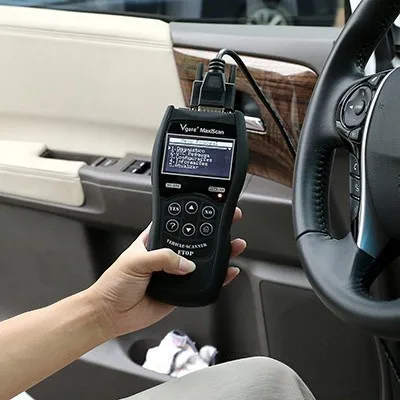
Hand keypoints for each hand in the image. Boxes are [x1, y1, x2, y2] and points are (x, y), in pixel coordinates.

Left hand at [88, 208, 245, 339]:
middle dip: (214, 231)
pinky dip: (218, 277)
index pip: (178, 223)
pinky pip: (204, 282)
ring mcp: (176, 272)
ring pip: (203, 260)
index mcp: (155, 241)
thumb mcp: (135, 262)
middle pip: (196, 240)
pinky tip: (228, 271)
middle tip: (229, 222)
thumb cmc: (114, 284)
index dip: (194, 214)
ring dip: (220, 253)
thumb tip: (186, 264)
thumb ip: (162, 258)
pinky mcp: (181, 290)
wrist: (111, 314)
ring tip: (234, 245)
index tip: (211, 207)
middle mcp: (168, 255)